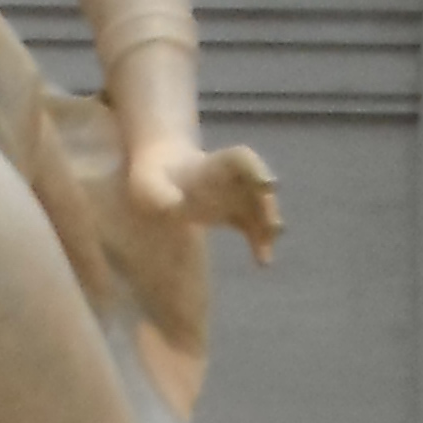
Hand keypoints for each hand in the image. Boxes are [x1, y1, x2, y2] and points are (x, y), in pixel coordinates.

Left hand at [127, 135, 279, 259]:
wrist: (160, 176)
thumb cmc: (152, 176)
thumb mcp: (149, 182)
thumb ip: (161, 194)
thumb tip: (174, 209)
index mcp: (216, 163)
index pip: (243, 159)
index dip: (257, 171)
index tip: (267, 186)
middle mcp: (235, 177)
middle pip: (259, 187)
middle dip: (267, 206)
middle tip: (274, 227)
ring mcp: (239, 195)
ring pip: (262, 210)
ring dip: (266, 229)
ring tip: (266, 255)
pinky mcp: (238, 214)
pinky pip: (254, 228)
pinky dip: (259, 243)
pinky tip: (261, 263)